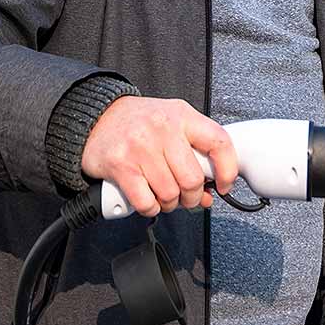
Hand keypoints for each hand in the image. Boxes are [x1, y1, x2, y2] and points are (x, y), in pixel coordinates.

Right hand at [78, 97, 238, 217]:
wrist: (96, 117)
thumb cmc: (138, 123)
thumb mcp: (172, 124)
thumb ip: (193, 153)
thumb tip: (208, 194)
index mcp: (182, 115)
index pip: (219, 142)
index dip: (228, 170)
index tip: (223, 185)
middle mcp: (163, 129)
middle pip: (192, 179)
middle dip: (192, 197)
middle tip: (186, 197)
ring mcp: (141, 147)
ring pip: (170, 194)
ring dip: (170, 204)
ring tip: (164, 197)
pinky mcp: (120, 165)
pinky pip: (146, 202)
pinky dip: (150, 208)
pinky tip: (148, 200)